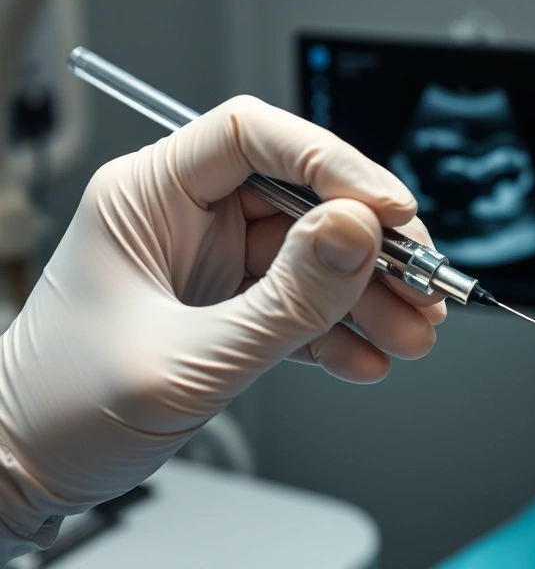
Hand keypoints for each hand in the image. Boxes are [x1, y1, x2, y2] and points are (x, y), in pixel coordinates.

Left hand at [0, 96, 444, 539]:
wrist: (28, 472)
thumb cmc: (62, 409)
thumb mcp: (187, 358)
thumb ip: (283, 301)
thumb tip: (357, 234)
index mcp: (150, 194)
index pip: (254, 136)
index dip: (331, 163)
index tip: (388, 209)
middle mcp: (186, 217)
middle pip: (302, 199)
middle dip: (369, 248)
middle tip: (420, 285)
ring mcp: (212, 263)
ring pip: (314, 257)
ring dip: (369, 297)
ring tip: (410, 334)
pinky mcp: (231, 307)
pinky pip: (302, 305)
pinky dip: (341, 333)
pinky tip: (367, 360)